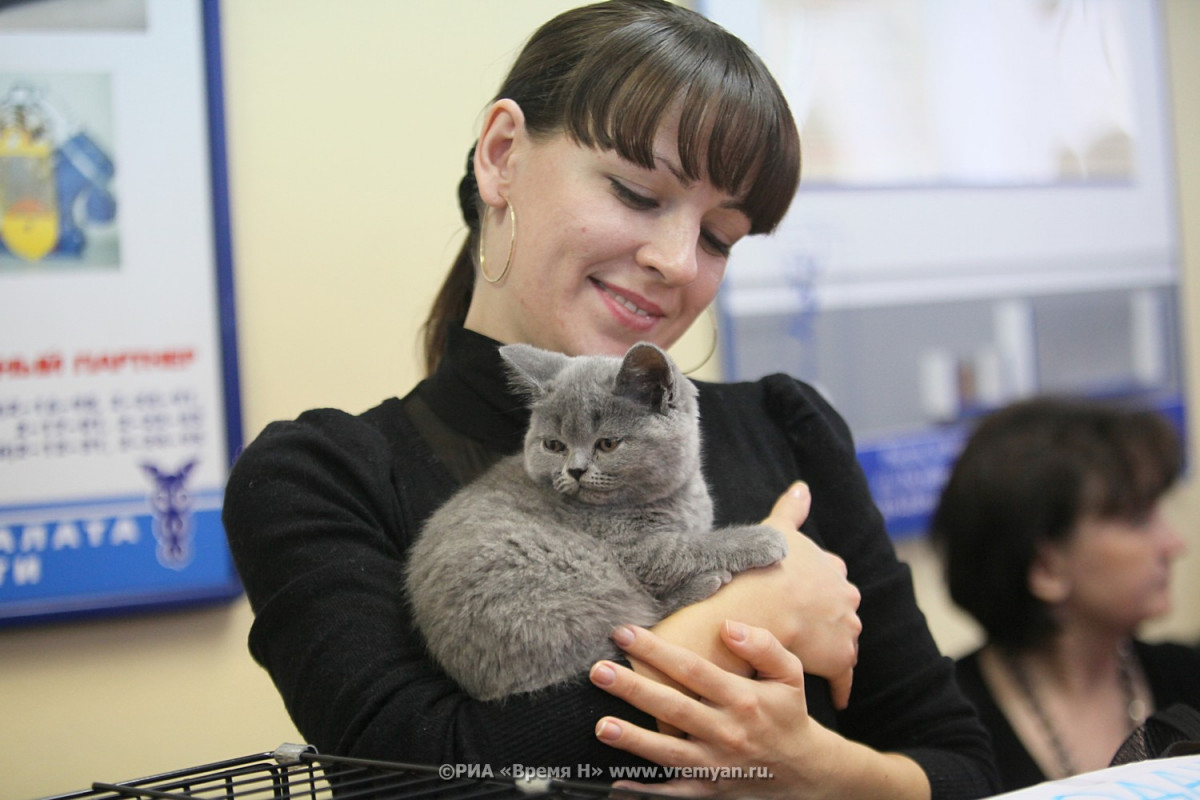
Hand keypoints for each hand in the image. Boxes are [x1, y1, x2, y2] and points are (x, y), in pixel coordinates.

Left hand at [590, 622, 839, 797]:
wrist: (805, 771)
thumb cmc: (788, 714)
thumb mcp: (790, 675)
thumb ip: (764, 646)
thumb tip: (728, 626)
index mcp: (742, 699)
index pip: (692, 669)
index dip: (657, 651)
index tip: (625, 633)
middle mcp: (727, 732)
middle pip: (673, 707)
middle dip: (633, 689)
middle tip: (598, 671)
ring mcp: (716, 764)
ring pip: (669, 752)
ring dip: (633, 739)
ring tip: (601, 725)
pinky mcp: (708, 789)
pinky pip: (673, 792)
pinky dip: (647, 790)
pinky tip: (619, 782)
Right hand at [644, 482, 860, 707]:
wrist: (760, 605)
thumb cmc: (763, 566)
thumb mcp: (777, 529)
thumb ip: (792, 509)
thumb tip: (802, 486)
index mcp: (832, 568)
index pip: (832, 575)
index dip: (817, 584)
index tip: (803, 591)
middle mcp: (846, 597)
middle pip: (841, 609)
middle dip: (828, 616)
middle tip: (803, 626)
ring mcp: (845, 629)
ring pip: (843, 640)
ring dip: (831, 647)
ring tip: (809, 657)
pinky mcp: (839, 660)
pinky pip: (843, 676)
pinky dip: (841, 686)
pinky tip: (836, 698)